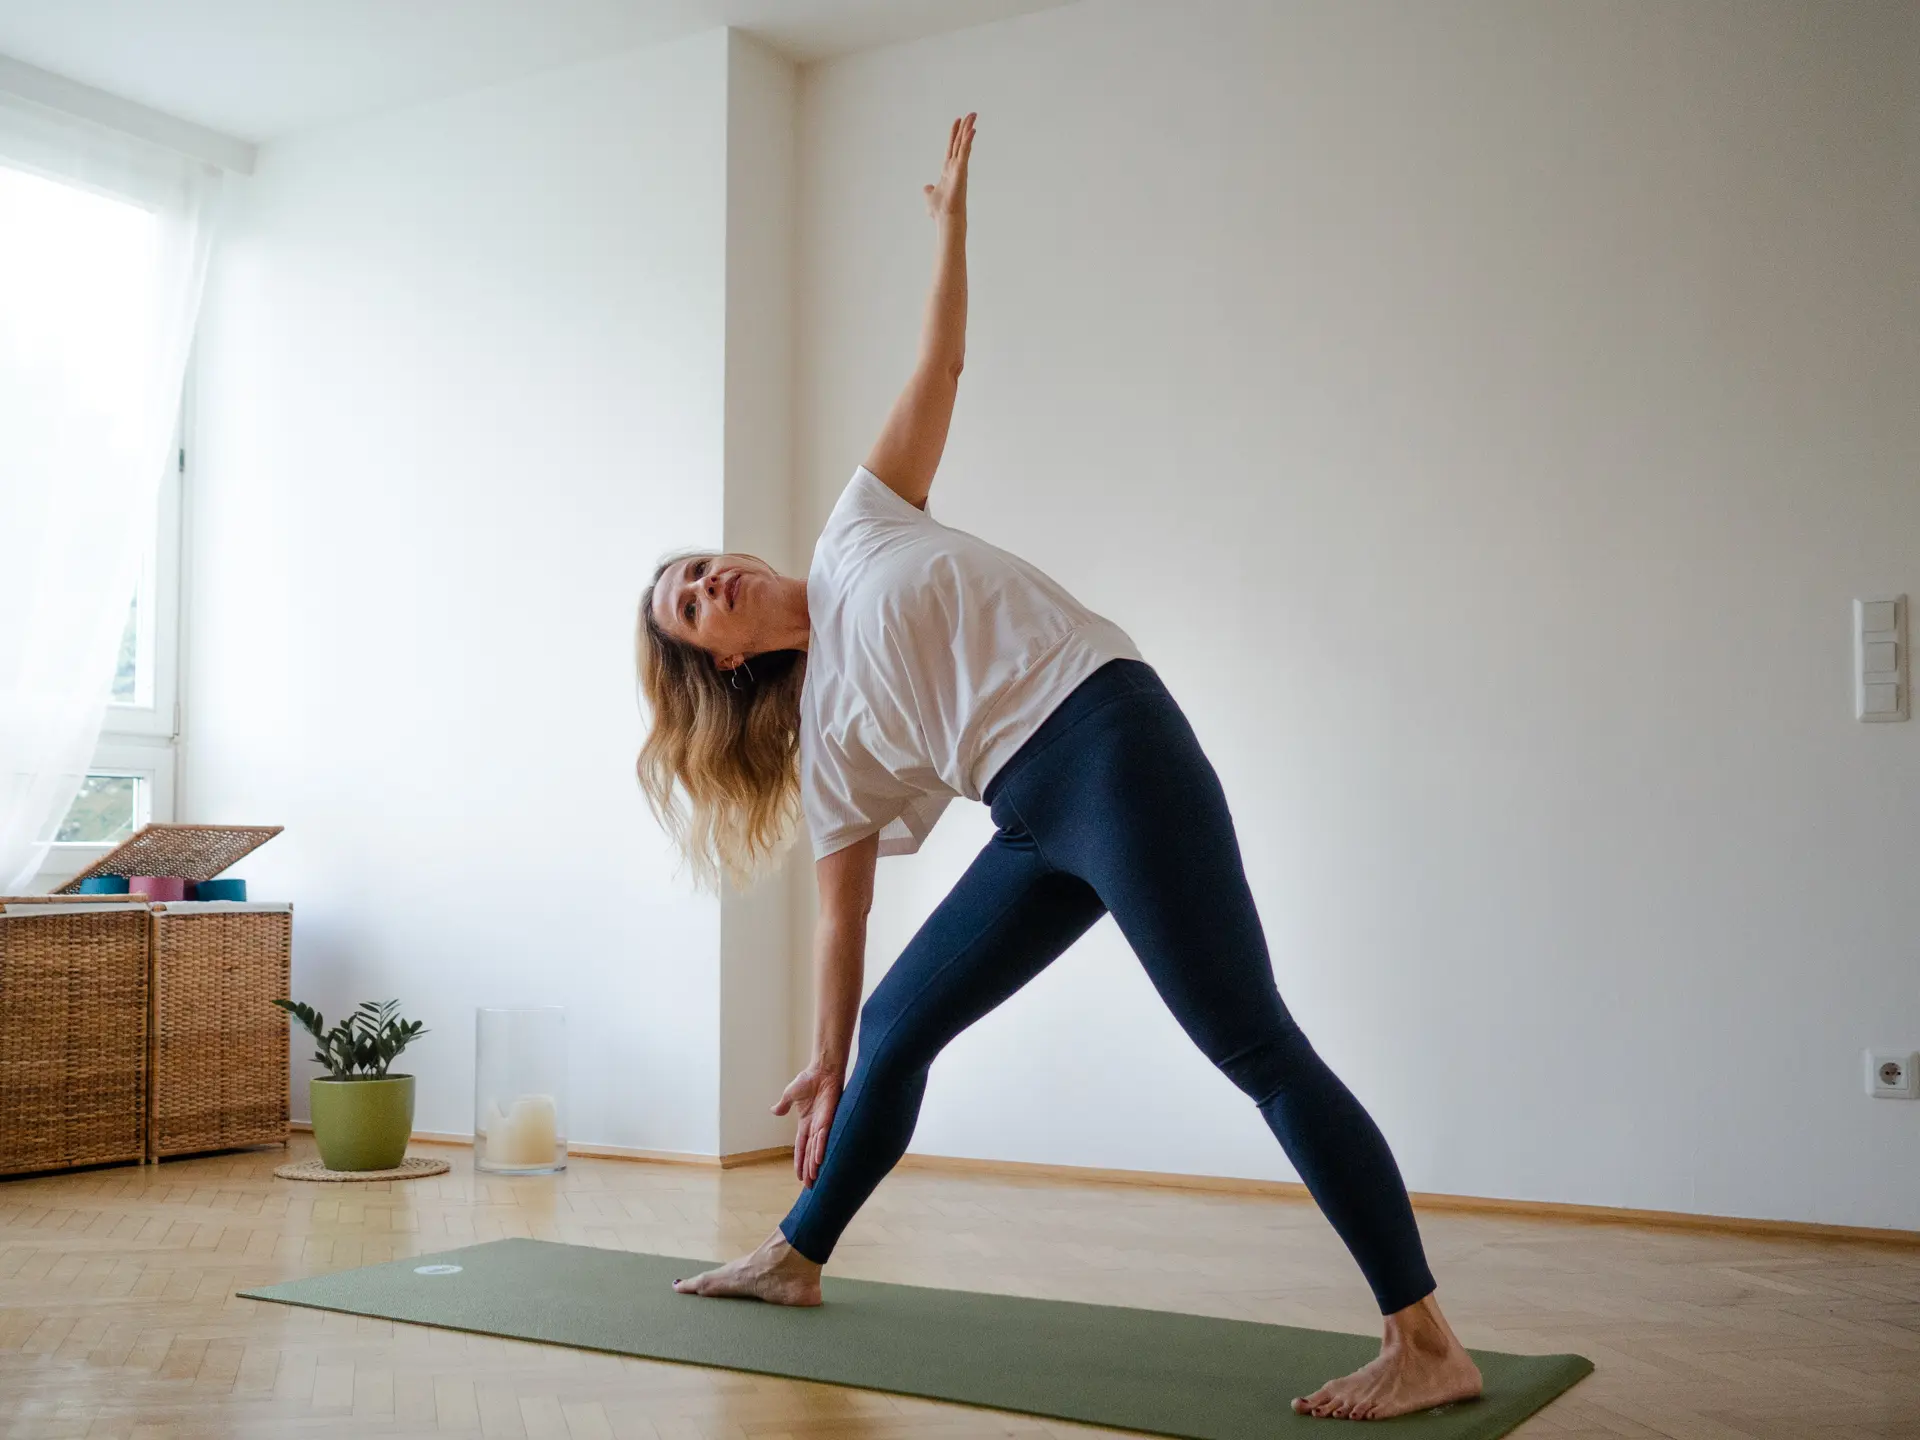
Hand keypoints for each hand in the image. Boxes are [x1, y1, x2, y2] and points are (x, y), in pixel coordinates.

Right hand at [772, 1059, 844, 1186]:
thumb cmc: (808, 1079)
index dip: (799, 1162)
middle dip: (808, 1170)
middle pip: (809, 1154)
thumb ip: (783, 1105)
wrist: (822, 1069)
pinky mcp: (828, 1118)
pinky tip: (819, 1161)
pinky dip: (820, 1148)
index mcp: (805, 1123)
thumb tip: (774, 1111)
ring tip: (813, 1180)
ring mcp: (822, 1124)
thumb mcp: (790, 1094)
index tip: (798, 1176)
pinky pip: (822, 1137)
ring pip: (816, 1150)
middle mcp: (814, 1127)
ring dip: (814, 1165)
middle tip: (809, 1188)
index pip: (801, 1147)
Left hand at [923, 112, 975, 220]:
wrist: (944, 218)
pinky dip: (968, 141)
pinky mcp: (961, 170)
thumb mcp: (929, 196)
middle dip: (965, 127)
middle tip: (972, 113)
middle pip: (960, 142)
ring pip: (964, 144)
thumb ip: (928, 190)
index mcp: (948, 170)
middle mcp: (956, 167)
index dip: (954, 134)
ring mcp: (959, 168)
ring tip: (973, 115)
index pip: (952, 147)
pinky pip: (965, 152)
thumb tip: (927, 188)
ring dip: (968, 129)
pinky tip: (972, 130)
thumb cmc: (939, 210)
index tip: (958, 120)